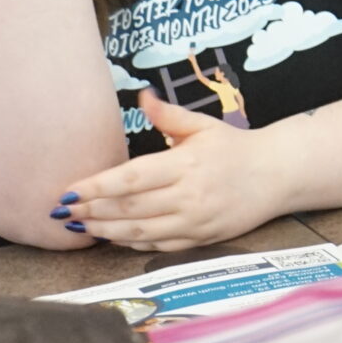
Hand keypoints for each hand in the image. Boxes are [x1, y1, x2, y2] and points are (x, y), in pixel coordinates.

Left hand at [56, 90, 287, 250]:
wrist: (277, 175)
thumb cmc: (235, 148)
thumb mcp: (203, 126)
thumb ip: (169, 115)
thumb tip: (142, 96)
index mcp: (186, 165)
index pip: (131, 179)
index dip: (96, 187)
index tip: (69, 191)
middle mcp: (188, 197)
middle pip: (129, 208)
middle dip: (92, 210)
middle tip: (64, 211)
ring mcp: (194, 222)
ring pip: (139, 232)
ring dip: (105, 230)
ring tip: (81, 225)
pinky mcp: (200, 239)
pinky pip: (158, 245)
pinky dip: (131, 243)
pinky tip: (112, 236)